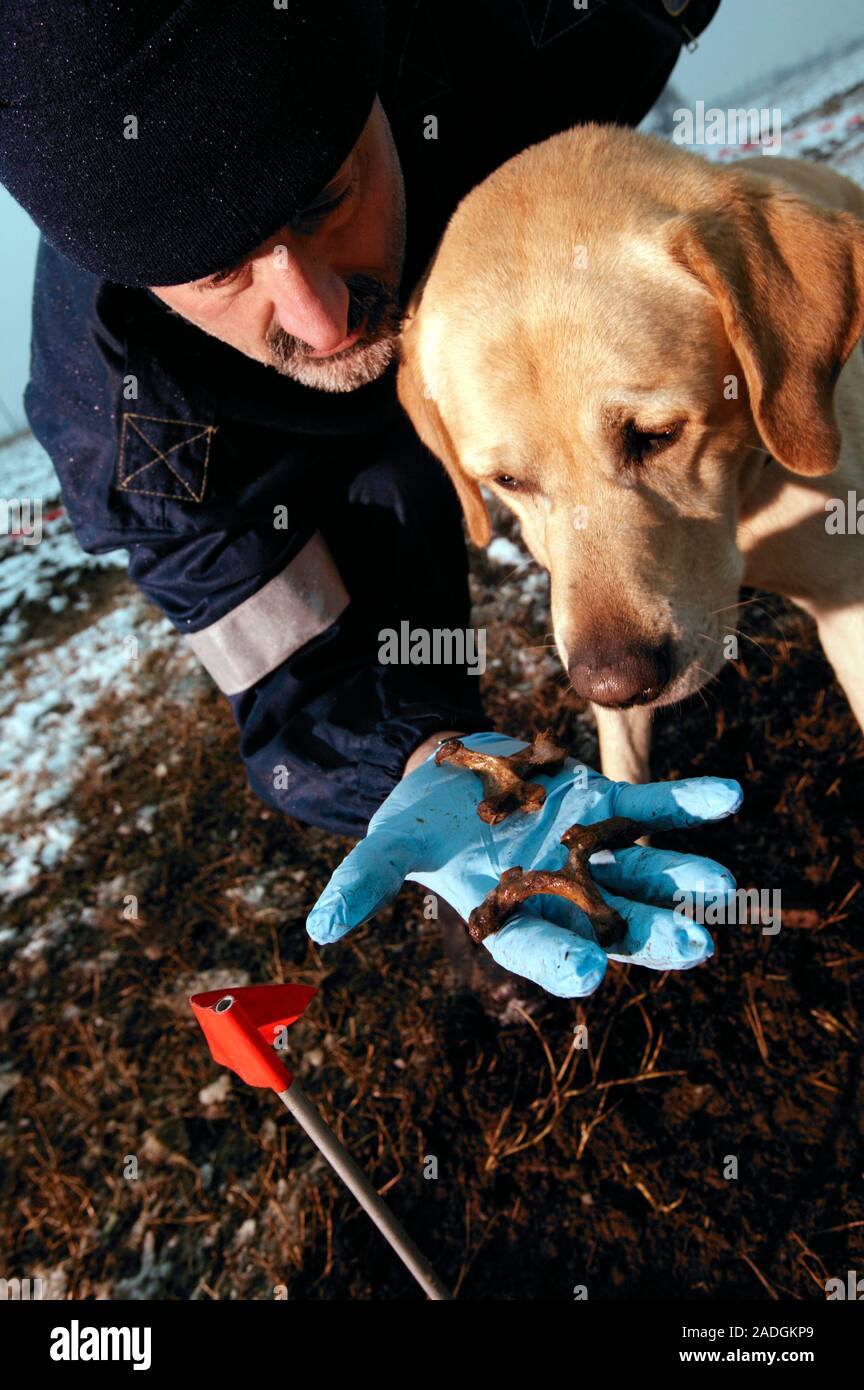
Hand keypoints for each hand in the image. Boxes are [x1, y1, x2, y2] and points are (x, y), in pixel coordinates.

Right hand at [306, 732, 741, 997]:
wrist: (454, 773)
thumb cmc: (420, 820)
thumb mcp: (387, 845)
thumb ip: (364, 882)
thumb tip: (317, 928)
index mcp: (513, 912)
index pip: (539, 947)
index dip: (561, 962)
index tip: (589, 976)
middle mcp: (562, 890)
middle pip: (613, 922)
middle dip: (651, 936)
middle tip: (693, 949)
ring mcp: (593, 847)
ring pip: (646, 870)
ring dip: (683, 878)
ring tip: (720, 886)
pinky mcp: (609, 802)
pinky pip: (657, 803)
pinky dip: (691, 801)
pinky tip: (729, 797)